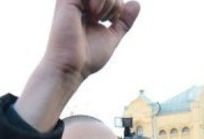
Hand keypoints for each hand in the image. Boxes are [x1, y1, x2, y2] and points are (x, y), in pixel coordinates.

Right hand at [15, 0, 140, 130]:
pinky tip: (93, 14)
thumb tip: (136, 3)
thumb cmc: (87, 57)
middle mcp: (78, 3)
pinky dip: (100, 0)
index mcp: (87, 10)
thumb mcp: (112, 37)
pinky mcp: (67, 0)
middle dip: (115, 3)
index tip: (110, 21)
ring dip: (109, 2)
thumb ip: (123, 21)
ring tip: (98, 18)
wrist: (71, 67)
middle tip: (107, 19)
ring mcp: (71, 0)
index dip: (118, 7)